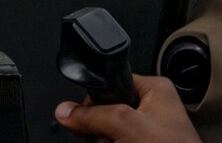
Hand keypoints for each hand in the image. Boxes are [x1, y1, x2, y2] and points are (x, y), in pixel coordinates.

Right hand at [55, 74, 201, 142]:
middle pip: (106, 112)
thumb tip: (66, 111)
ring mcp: (146, 132)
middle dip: (100, 131)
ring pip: (107, 134)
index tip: (85, 116)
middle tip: (109, 140)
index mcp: (154, 90)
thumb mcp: (128, 126)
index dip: (95, 101)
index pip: (112, 84)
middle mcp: (151, 107)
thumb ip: (95, 116)